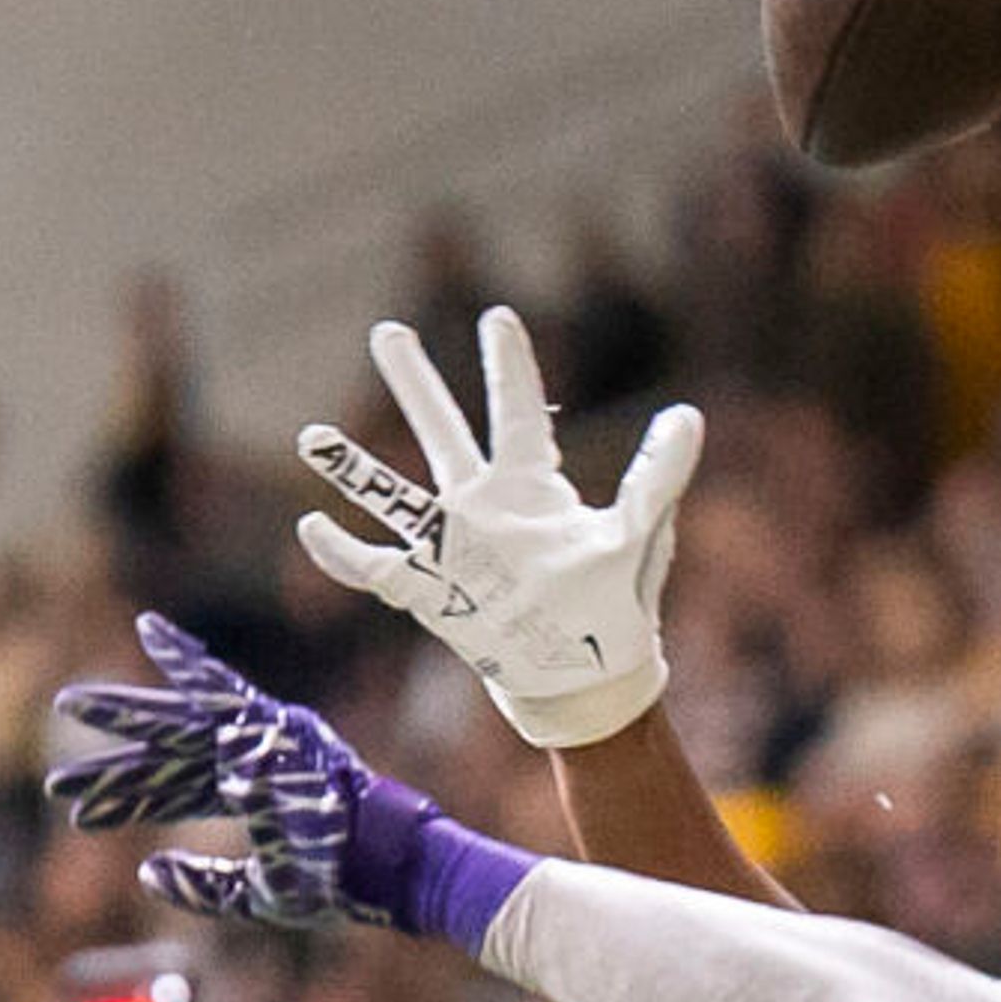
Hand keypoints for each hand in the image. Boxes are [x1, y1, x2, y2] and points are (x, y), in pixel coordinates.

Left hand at [44, 613, 435, 925]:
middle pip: (165, 757)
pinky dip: (185, 659)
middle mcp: (248, 758)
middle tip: (57, 777)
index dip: (129, 803)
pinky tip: (150, 629)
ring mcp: (258, 739)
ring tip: (68, 706)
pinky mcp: (268, 725)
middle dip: (112, 766)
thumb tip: (146, 870)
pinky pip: (220, 686)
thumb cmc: (338, 884)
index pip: (175, 793)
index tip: (78, 814)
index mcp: (249, 794)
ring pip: (175, 722)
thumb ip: (205, 887)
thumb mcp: (261, 897)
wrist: (384, 868)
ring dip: (123, 713)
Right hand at [296, 308, 700, 753]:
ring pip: (393, 493)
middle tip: (389, 330)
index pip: (516, 413)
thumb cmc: (615, 608)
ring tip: (311, 436)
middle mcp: (485, 506)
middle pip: (444, 432)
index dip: (507, 367)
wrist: (587, 682)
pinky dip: (344, 553)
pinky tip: (312, 528)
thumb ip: (657, 476)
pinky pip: (376, 569)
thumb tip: (689, 416)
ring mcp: (452, 548)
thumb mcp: (638, 535)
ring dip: (352, 468)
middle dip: (416, 382)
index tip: (496, 318)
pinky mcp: (432, 592)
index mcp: (532, 486)